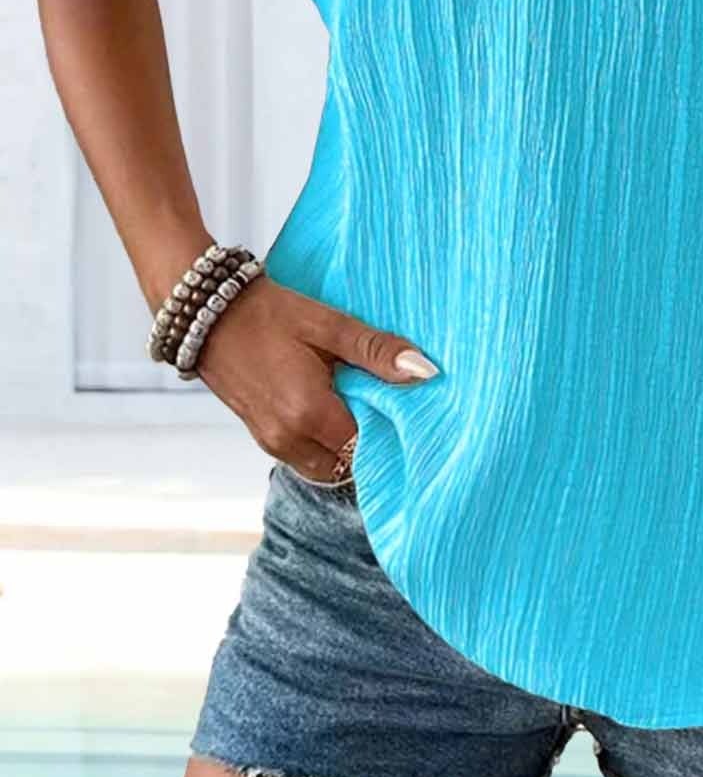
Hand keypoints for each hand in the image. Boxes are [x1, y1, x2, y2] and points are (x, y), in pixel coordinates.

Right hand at [188, 275, 438, 481]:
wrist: (203, 311)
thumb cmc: (267, 313)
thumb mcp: (328, 325)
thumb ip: (376, 351)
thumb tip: (426, 372)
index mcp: (309, 413)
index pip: (368, 448)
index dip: (392, 433)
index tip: (408, 413)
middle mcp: (288, 439)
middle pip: (347, 465)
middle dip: (368, 444)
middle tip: (384, 407)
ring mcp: (270, 441)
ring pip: (324, 465)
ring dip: (343, 444)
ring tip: (358, 404)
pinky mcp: (260, 435)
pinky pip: (303, 454)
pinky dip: (322, 441)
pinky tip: (331, 405)